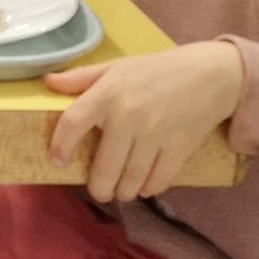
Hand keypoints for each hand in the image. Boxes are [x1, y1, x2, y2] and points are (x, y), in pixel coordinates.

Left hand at [45, 43, 243, 203]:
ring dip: (124, 191)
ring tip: (121, 191)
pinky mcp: (180, 147)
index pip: (73, 123)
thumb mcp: (117, 67)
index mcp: (107, 93)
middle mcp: (127, 116)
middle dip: (99, 187)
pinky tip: (146, 187)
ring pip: (132, 178)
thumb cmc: (157, 70)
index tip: (58, 161)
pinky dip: (150, 188)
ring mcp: (155, 134)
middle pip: (104, 166)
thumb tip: (47, 83)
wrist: (211, 74)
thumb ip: (80, 78)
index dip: (61, 146)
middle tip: (99, 191)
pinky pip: (159, 179)